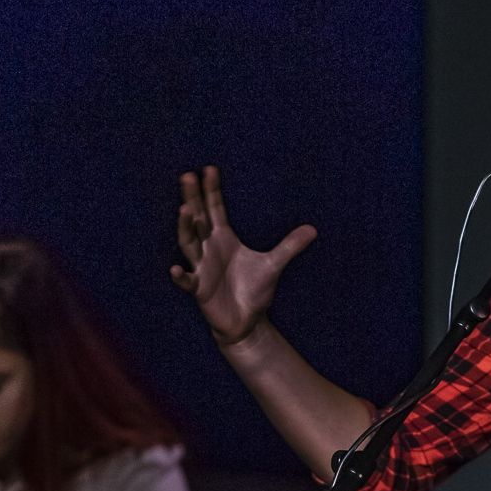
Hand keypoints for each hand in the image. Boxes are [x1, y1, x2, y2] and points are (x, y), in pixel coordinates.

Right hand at [170, 165, 316, 346]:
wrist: (246, 321)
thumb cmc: (255, 290)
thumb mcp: (274, 265)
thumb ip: (290, 246)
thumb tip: (314, 230)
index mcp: (224, 238)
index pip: (215, 209)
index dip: (212, 190)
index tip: (209, 168)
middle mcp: (209, 249)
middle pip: (197, 220)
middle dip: (192, 198)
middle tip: (188, 176)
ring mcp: (201, 268)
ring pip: (189, 244)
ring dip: (185, 228)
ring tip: (185, 210)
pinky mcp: (199, 289)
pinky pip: (187, 281)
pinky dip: (181, 276)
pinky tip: (176, 268)